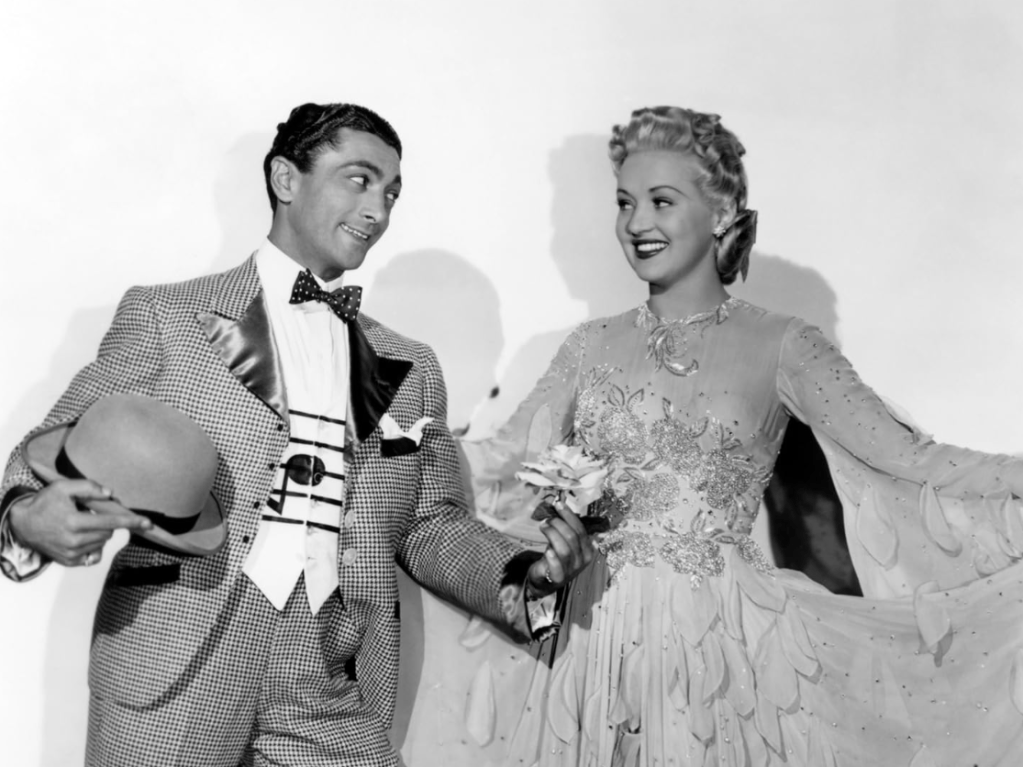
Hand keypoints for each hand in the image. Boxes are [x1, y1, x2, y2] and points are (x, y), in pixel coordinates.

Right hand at [7, 479, 152, 566]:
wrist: (23, 524)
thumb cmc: (45, 502)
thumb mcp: (63, 487)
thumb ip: (88, 487)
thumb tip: (110, 493)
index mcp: (74, 522)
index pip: (111, 522)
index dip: (131, 521)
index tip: (148, 523)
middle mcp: (73, 541)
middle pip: (108, 532)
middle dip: (106, 523)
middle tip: (90, 515)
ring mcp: (71, 554)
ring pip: (101, 543)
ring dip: (98, 533)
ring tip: (80, 525)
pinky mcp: (69, 562)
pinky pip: (93, 555)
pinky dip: (92, 546)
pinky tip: (81, 537)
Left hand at [526, 499, 594, 596]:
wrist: (545, 581)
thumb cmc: (556, 558)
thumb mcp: (566, 543)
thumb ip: (568, 529)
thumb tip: (562, 506)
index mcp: (587, 550)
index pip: (581, 529)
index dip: (569, 516)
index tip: (559, 505)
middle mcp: (582, 560)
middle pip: (573, 537)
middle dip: (558, 524)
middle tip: (547, 519)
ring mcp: (571, 570)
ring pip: (564, 549)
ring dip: (552, 534)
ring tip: (543, 527)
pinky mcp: (558, 578)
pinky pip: (557, 566)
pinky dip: (552, 557)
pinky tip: (547, 550)